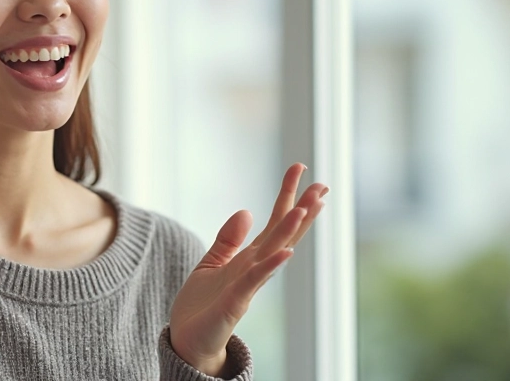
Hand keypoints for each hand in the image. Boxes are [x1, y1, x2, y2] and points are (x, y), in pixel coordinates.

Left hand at [168, 163, 327, 375]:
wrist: (187, 341)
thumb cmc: (201, 306)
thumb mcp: (211, 263)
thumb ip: (229, 239)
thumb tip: (247, 212)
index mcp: (249, 258)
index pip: (273, 222)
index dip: (286, 195)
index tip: (300, 168)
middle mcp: (254, 269)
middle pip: (283, 234)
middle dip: (302, 210)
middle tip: (322, 185)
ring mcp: (248, 284)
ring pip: (274, 252)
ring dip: (291, 230)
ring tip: (308, 206)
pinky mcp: (235, 301)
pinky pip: (256, 280)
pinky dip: (271, 265)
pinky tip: (286, 250)